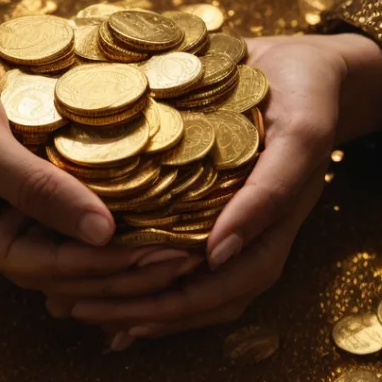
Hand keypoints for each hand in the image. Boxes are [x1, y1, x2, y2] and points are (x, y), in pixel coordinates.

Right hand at [0, 41, 194, 295]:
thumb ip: (34, 186)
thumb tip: (103, 231)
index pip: (61, 269)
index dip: (116, 267)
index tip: (168, 255)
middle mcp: (13, 235)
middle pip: (84, 269)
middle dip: (138, 267)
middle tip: (196, 254)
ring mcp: (30, 213)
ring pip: (92, 245)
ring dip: (139, 244)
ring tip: (193, 235)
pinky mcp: (47, 185)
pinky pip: (89, 209)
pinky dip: (126, 210)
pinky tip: (169, 203)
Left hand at [56, 32, 381, 338]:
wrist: (302, 69)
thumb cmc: (308, 97)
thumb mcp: (301, 135)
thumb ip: (271, 190)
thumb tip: (219, 252)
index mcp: (271, 231)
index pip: (228, 288)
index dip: (180, 303)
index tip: (128, 308)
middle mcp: (243, 241)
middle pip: (194, 300)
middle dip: (139, 312)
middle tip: (80, 311)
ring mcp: (220, 230)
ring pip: (177, 288)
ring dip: (127, 303)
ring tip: (73, 306)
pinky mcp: (195, 211)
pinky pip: (164, 257)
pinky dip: (128, 276)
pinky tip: (84, 281)